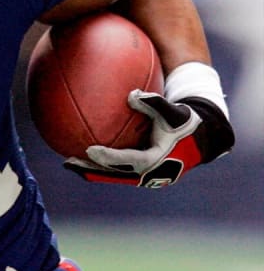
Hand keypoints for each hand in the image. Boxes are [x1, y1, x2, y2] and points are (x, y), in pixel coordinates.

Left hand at [64, 91, 233, 187]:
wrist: (203, 140)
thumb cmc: (187, 122)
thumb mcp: (175, 112)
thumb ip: (154, 103)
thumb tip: (132, 93)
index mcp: (157, 159)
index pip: (127, 159)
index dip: (108, 156)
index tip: (90, 150)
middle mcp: (149, 172)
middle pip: (114, 173)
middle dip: (91, 169)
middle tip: (68, 162)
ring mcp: (146, 177)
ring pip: (113, 175)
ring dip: (92, 170)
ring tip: (69, 163)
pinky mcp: (142, 175)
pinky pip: (117, 171)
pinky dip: (101, 166)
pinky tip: (84, 155)